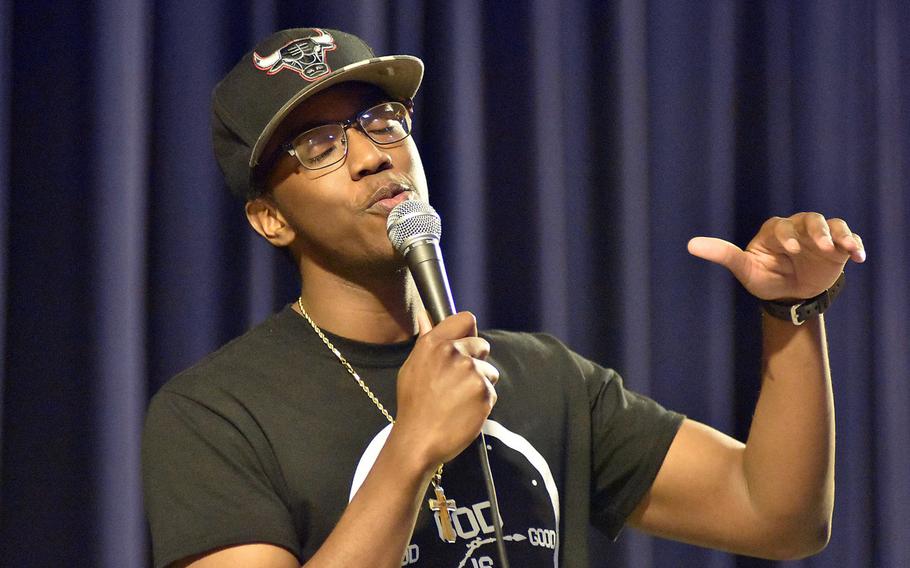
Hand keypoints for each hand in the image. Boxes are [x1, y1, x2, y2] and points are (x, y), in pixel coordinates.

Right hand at [393, 311, 498, 468]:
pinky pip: (491, 391)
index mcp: (434, 344)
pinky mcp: (484, 392)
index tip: (466, 346)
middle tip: (459, 383)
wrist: (418, 439)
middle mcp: (454, 353)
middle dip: (476, 361)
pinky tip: (465, 411)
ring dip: (480, 384)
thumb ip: (426, 340)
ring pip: (489, 371)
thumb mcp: (412, 367)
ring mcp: (471, 372)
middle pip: (482, 346)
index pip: (465, 320)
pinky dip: (482, 402)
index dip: (468, 333)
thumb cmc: (414, 405)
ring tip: (459, 400)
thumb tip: (424, 316)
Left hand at [687, 213, 865, 300]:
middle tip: (821, 246)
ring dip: (838, 234)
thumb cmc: (765, 279)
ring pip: (832, 224)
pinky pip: (849, 238)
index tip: (794, 250)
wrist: (791, 295)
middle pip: (810, 219)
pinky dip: (855, 244)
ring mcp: (819, 236)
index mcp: (774, 231)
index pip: (782, 227)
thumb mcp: (745, 269)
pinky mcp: (837, 246)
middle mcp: (798, 228)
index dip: (788, 236)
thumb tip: (690, 245)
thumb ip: (723, 255)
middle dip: (816, 231)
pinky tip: (859, 258)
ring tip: (843, 249)